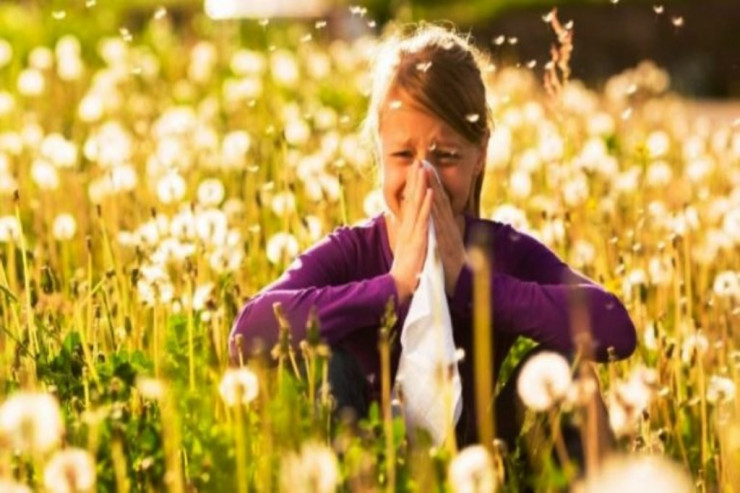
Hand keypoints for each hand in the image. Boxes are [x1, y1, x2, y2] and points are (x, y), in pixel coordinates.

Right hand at [389, 161, 433, 303]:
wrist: (400, 288)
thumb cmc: (407, 271)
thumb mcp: (410, 251)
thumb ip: (412, 239)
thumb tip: (411, 231)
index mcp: (408, 230)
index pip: (410, 204)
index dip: (413, 187)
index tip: (416, 171)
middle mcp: (409, 228)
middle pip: (412, 200)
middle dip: (415, 180)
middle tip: (418, 161)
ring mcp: (413, 233)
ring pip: (417, 205)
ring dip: (420, 186)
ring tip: (423, 169)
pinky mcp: (418, 240)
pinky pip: (424, 219)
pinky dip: (427, 205)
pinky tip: (431, 192)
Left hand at [427, 167, 466, 296]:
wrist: (462, 288)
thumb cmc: (454, 269)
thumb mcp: (450, 247)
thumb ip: (452, 231)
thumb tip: (457, 218)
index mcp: (447, 228)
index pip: (439, 203)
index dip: (433, 185)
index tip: (426, 168)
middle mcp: (449, 228)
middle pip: (439, 201)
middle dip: (432, 181)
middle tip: (424, 161)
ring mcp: (448, 235)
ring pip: (439, 209)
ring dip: (433, 190)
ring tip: (426, 173)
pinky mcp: (447, 245)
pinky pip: (439, 225)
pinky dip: (435, 212)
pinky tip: (430, 199)